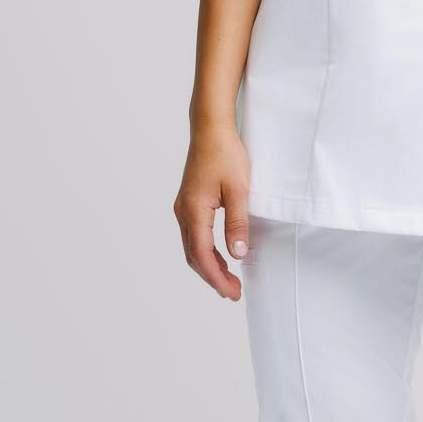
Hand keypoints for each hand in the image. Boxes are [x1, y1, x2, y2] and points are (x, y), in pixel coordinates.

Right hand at [173, 121, 252, 299]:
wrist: (210, 128)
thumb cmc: (225, 154)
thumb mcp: (239, 189)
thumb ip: (238, 223)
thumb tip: (238, 254)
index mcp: (194, 210)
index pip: (202, 254)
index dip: (216, 278)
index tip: (230, 292)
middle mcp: (183, 211)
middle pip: (193, 256)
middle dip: (212, 277)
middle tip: (232, 293)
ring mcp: (183, 207)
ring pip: (192, 247)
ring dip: (209, 266)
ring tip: (228, 280)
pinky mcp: (188, 203)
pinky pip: (194, 236)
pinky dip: (205, 252)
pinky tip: (221, 257)